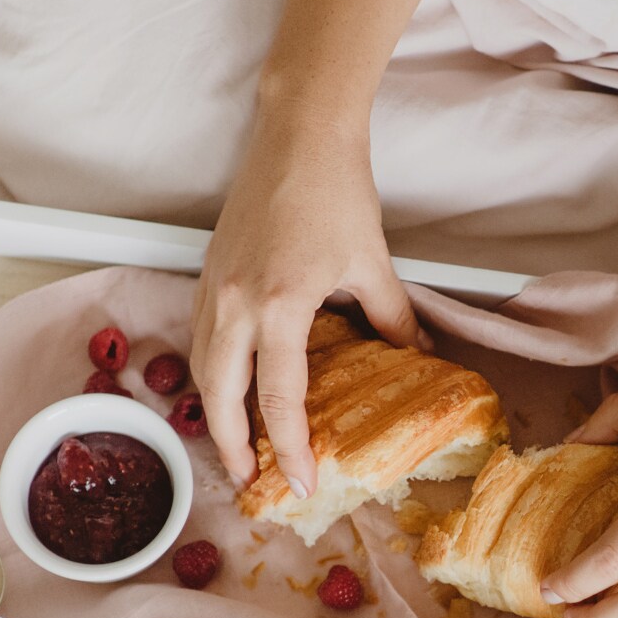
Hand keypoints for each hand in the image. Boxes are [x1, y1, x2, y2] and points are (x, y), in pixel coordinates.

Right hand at [191, 109, 422, 491]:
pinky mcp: (206, 274)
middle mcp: (234, 304)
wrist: (297, 134)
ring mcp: (213, 288)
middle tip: (251, 482)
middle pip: (219, 397)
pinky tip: (227, 389)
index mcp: (279, 306)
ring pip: (200, 369)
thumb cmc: (337, 192)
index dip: (289, 448)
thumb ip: (392, 318)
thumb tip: (418, 358)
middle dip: (231, 447)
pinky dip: (210, 374)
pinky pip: (199, 339)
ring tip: (235, 446)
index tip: (301, 484)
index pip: (279, 399)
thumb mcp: (373, 263)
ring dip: (214, 413)